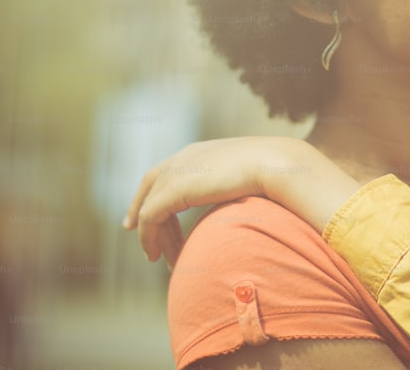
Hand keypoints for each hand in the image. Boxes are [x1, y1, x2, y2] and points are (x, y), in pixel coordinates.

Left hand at [122, 136, 312, 265]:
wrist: (277, 164)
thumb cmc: (276, 174)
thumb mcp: (252, 179)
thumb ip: (240, 188)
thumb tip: (249, 202)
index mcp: (202, 152)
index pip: (169, 169)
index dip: (156, 190)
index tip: (151, 212)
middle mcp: (185, 157)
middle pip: (151, 183)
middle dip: (139, 207)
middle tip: (133, 230)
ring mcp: (177, 170)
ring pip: (148, 206)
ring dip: (152, 234)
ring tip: (158, 257)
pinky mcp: (173, 188)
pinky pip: (149, 218)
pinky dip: (149, 238)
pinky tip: (155, 255)